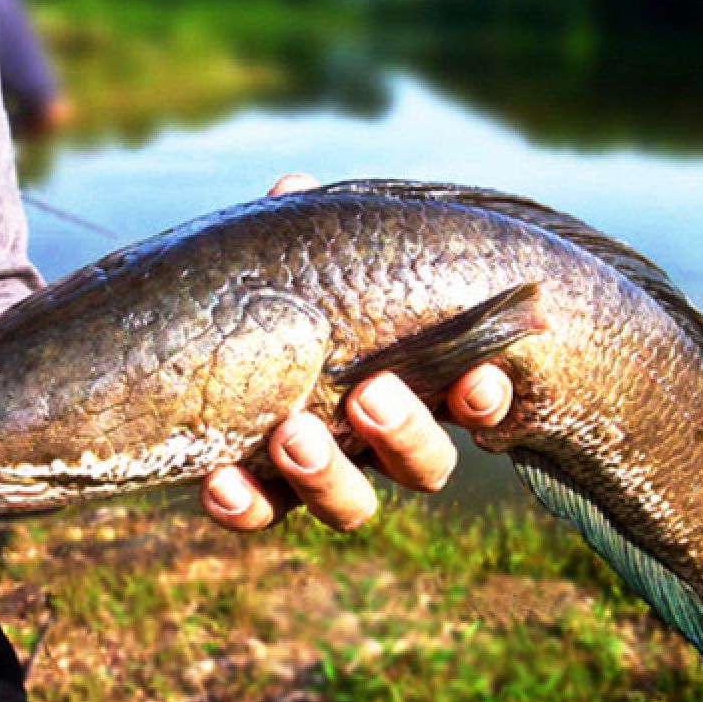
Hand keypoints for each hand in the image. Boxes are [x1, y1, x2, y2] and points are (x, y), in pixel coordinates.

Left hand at [198, 174, 514, 531]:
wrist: (220, 349)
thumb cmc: (293, 302)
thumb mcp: (306, 267)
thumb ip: (309, 239)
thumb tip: (294, 187)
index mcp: (415, 382)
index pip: (472, 402)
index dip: (485, 403)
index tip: (478, 380)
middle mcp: (382, 441)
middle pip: (424, 466)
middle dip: (404, 434)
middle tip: (371, 395)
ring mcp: (329, 473)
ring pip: (354, 504)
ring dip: (328, 475)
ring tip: (291, 434)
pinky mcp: (266, 494)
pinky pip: (265, 514)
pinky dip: (245, 504)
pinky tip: (217, 478)